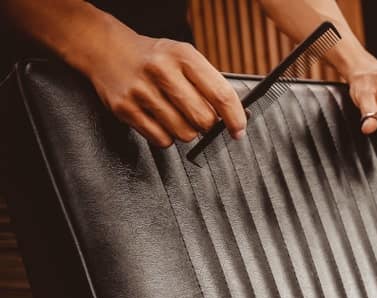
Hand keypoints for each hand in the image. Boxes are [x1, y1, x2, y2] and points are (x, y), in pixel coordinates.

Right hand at [82, 32, 246, 147]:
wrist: (107, 50)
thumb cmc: (154, 58)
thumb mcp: (184, 57)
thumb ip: (210, 84)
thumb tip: (235, 117)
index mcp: (183, 56)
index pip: (221, 94)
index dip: (235, 118)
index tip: (238, 130)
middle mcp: (162, 71)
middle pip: (203, 119)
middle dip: (207, 126)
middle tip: (201, 119)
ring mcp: (141, 91)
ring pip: (184, 134)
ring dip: (186, 131)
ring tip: (176, 115)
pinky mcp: (126, 109)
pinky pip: (162, 140)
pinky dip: (166, 136)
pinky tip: (160, 120)